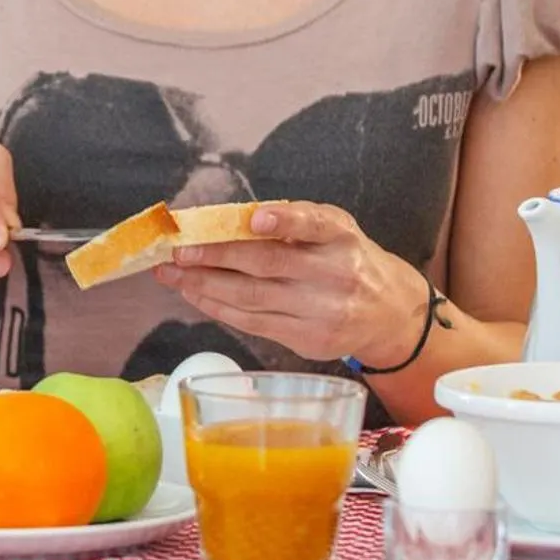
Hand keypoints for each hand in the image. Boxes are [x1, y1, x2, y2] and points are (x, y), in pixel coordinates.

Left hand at [152, 202, 422, 366]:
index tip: (256, 219)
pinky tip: (195, 294)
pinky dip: (218, 308)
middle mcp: (335, 274)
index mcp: (340, 236)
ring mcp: (321, 311)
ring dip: (204, 285)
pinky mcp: (308, 340)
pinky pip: (253, 323)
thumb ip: (291, 220)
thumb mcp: (332, 228)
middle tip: (177, 250)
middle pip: (268, 265)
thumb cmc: (346, 258)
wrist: (388, 312)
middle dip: (215, 256)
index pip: (314, 224)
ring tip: (171, 273)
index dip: (285, 221)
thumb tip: (223, 219)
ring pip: (252, 298)